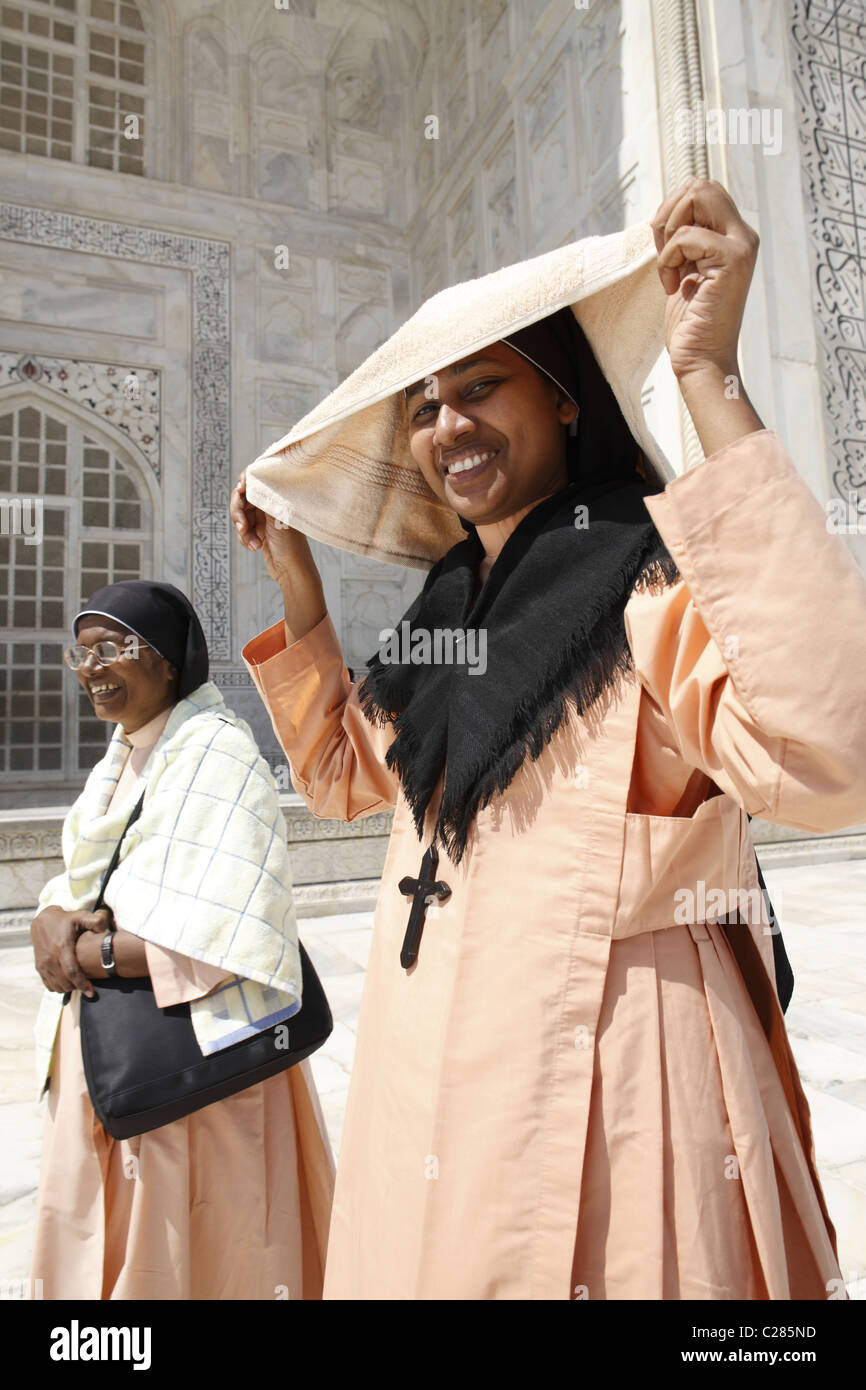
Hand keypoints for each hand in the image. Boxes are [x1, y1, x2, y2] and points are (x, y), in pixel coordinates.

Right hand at [30, 905, 113, 997]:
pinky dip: (58, 987)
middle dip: (78, 988)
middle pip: (65, 983)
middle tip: (88, 987)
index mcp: (62, 947)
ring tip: (79, 984)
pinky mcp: (39, 967)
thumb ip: (96, 921)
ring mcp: (43, 964)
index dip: (82, 984)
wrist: (42, 920)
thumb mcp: (81, 916)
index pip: (72, 972)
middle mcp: (50, 958)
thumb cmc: (66, 920)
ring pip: (56, 986)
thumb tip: (106, 931)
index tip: (91, 993)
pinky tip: (68, 983)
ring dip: (69, 989)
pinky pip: (48, 985)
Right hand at [230, 469, 311, 587]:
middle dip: (239, 514)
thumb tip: (253, 475)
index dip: (244, 482)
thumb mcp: (276, 516)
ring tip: (254, 543)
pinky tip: (256, 547)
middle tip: (243, 526)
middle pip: (242, 500)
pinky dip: (245, 540)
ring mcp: (263, 519)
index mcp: (277, 497)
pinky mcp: (257, 532)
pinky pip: (242, 531)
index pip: (255, 480)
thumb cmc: (291, 544)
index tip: (240, 488)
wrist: (292, 570)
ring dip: (244, 532)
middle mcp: (269, 505)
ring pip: (240, 517)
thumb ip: (264, 496)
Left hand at [651, 177, 758, 382]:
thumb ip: (685, 238)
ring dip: (668, 234)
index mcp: (733, 236)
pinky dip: (668, 259)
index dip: (673, 211)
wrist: (701, 359)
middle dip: (669, 213)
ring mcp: (741, 246)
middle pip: (700, 184)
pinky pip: (686, 236)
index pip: (702, 189)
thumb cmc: (690, 322)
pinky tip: (674, 286)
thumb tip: (670, 207)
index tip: (666, 249)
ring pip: (696, 197)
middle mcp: (743, 236)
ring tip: (671, 270)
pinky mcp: (732, 260)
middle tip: (665, 253)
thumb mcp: (685, 269)